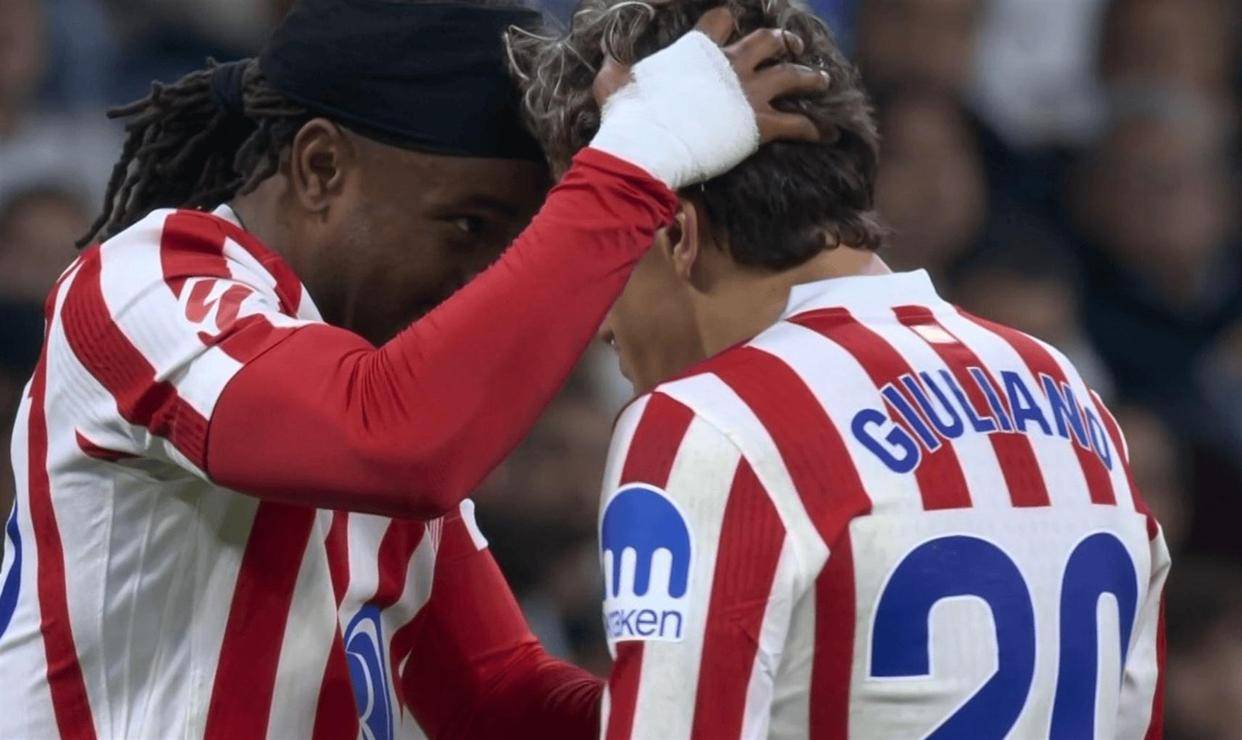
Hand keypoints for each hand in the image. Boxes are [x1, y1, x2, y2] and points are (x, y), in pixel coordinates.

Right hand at [593, 7, 827, 144]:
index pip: (721, 20)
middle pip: (767, 40)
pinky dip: (817, 128)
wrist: (646, 146)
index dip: (728, 21)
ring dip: (810, 77)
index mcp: (697, 50)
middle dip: (782, 41)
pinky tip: (831, 132)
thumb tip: (608, 56)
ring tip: (823, 80)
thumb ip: (617, 66)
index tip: (733, 23)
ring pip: (791, 76)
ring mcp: (747, 94)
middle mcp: (729, 65)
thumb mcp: (613, 82)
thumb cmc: (627, 117)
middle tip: (793, 46)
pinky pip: (798, 123)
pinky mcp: (759, 125)